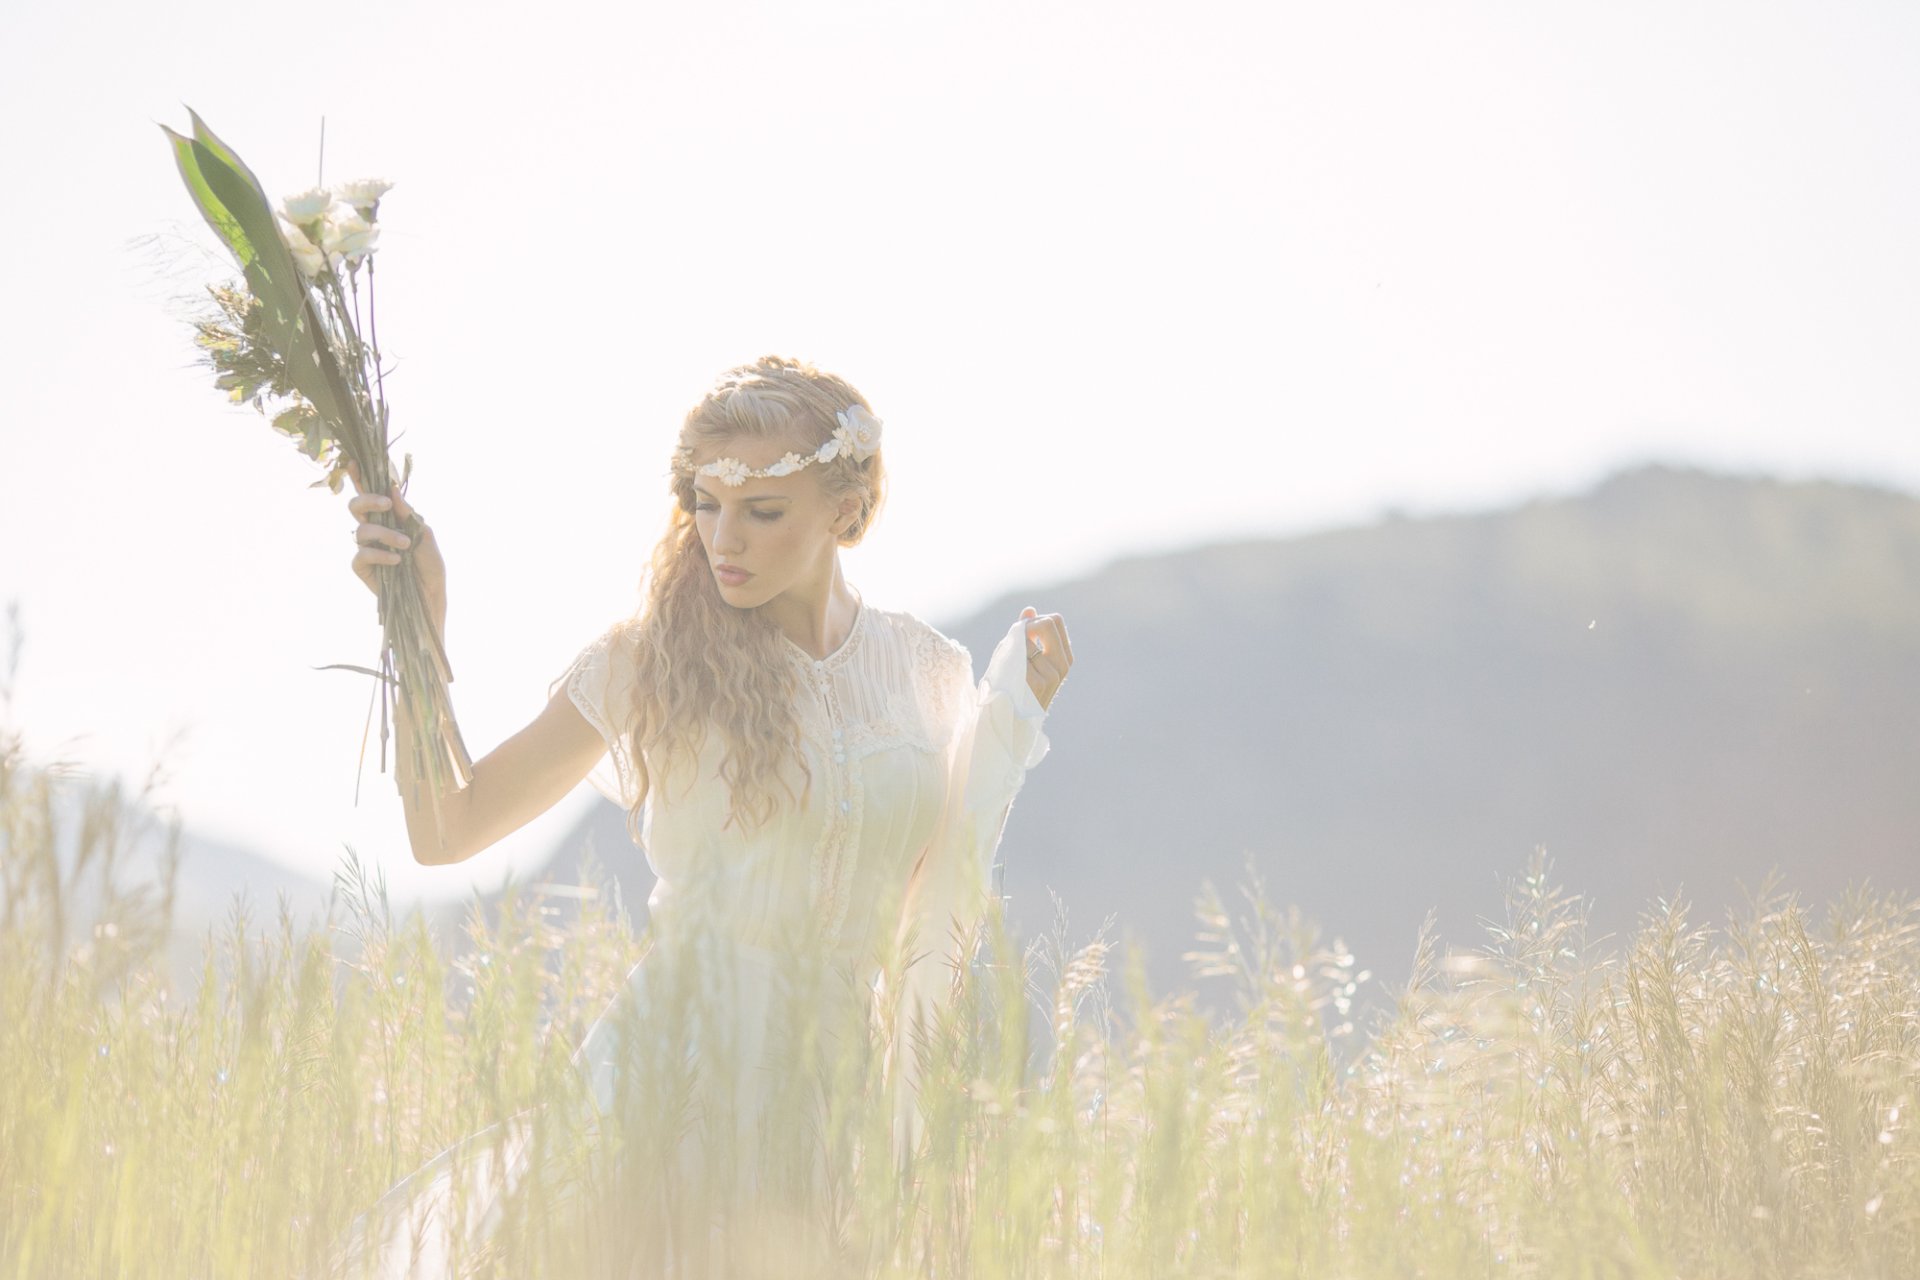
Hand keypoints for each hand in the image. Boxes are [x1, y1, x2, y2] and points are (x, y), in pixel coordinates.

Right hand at [345, 458, 446, 631]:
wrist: (431, 595)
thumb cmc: (430, 565)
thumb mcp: (424, 535)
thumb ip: (407, 513)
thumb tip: (393, 488)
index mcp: (388, 518)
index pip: (370, 494)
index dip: (360, 478)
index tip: (354, 462)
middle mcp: (374, 530)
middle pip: (355, 506)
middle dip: (368, 500)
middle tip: (387, 505)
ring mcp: (366, 548)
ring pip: (360, 530)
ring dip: (385, 534)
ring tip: (405, 545)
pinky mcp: (362, 568)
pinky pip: (360, 555)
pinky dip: (379, 555)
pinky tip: (396, 561)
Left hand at [1019, 605, 1072, 710]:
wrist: (1007, 717)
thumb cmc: (1014, 684)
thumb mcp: (1021, 655)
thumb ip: (1026, 634)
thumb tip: (1029, 609)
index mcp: (1064, 657)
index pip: (1055, 621)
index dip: (1035, 620)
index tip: (1022, 634)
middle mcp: (1063, 665)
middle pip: (1048, 623)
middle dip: (1027, 626)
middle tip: (1014, 642)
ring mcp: (1053, 674)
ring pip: (1030, 638)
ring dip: (1015, 646)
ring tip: (1010, 664)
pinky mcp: (1039, 682)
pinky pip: (1021, 653)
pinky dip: (1010, 658)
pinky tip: (1009, 674)